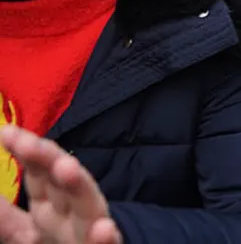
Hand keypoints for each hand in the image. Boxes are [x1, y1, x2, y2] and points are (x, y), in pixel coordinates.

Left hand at [0, 126, 121, 243]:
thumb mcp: (23, 234)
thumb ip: (3, 215)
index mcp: (52, 205)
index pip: (40, 172)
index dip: (27, 152)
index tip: (7, 132)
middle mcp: (73, 213)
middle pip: (61, 180)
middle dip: (49, 159)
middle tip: (26, 143)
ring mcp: (91, 231)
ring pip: (89, 205)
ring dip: (79, 185)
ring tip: (65, 168)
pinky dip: (106, 239)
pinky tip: (104, 229)